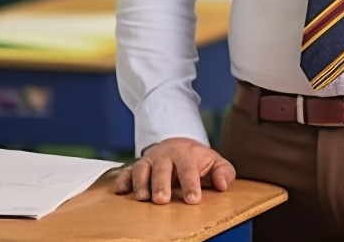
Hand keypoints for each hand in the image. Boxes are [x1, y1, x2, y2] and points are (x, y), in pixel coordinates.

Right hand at [113, 137, 235, 204]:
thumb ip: (224, 172)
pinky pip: (126, 172)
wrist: (178, 144)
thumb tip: (222, 185)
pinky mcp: (136, 167)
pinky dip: (122, 180)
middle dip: (161, 184)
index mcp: (186, 154)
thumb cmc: (198, 160)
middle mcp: (165, 155)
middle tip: (162, 200)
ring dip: (140, 183)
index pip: (188, 168)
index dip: (190, 183)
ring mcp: (149, 161)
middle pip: (162, 168)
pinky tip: (119, 190)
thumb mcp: (215, 162)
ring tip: (142, 198)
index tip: (193, 199)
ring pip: (141, 169)